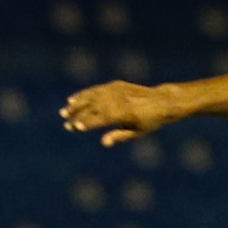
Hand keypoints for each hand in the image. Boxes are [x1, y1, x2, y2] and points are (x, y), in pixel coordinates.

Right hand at [61, 81, 182, 146]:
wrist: (162, 100)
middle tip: (66, 123)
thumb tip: (104, 143)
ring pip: (92, 96)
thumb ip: (120, 137)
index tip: (76, 127)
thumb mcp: (138, 132)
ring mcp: (117, 90)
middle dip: (78, 115)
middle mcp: (119, 99)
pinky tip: (74, 99)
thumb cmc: (150, 121)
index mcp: (125, 113)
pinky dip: (85, 94)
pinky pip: (97, 89)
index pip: (102, 118)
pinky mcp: (116, 84)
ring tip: (65, 111)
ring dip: (77, 103)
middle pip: (94, 106)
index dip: (88, 123)